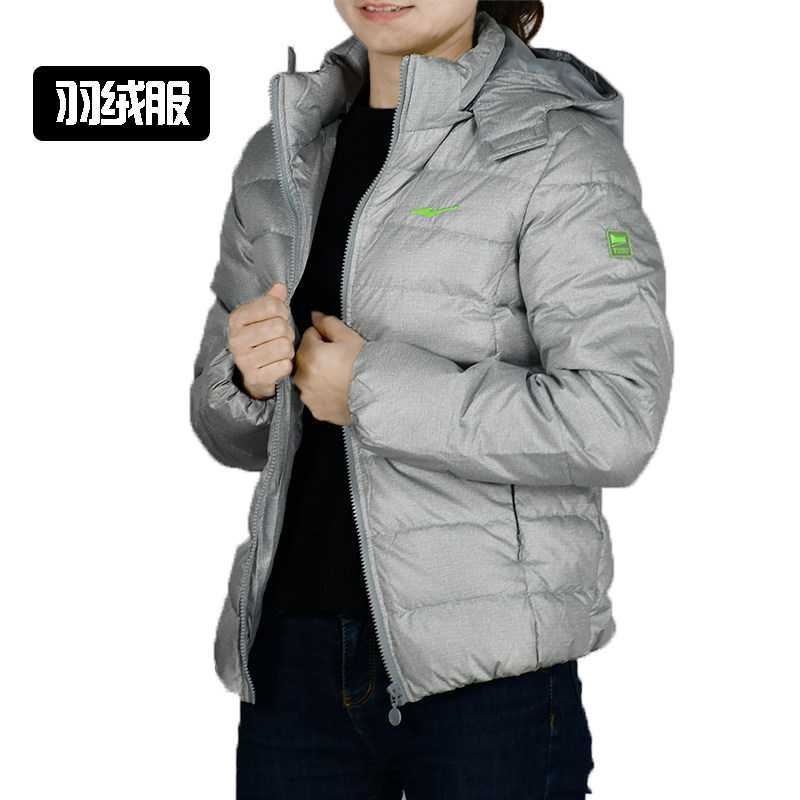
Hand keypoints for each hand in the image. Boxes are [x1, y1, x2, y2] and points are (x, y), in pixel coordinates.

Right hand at [227, 282, 294, 398]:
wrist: (252, 375)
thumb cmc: (260, 342)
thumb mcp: (262, 318)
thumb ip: (272, 301)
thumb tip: (280, 287)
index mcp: (236, 319)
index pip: (271, 305)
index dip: (283, 311)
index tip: (281, 318)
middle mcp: (236, 340)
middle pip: (279, 326)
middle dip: (288, 332)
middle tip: (283, 337)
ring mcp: (244, 361)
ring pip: (284, 346)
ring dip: (289, 349)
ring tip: (281, 351)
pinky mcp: (255, 378)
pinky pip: (285, 366)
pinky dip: (287, 365)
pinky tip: (278, 364)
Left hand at [294, 310, 367, 425]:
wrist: (377, 395)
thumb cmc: (364, 366)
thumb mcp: (348, 337)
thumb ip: (328, 323)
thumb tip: (315, 316)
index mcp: (308, 354)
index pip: (309, 335)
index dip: (324, 337)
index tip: (336, 344)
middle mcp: (303, 376)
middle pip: (306, 357)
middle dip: (318, 356)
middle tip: (340, 360)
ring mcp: (308, 395)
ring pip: (309, 377)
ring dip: (318, 374)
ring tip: (340, 376)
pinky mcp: (315, 409)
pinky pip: (315, 396)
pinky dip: (322, 392)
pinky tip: (338, 389)